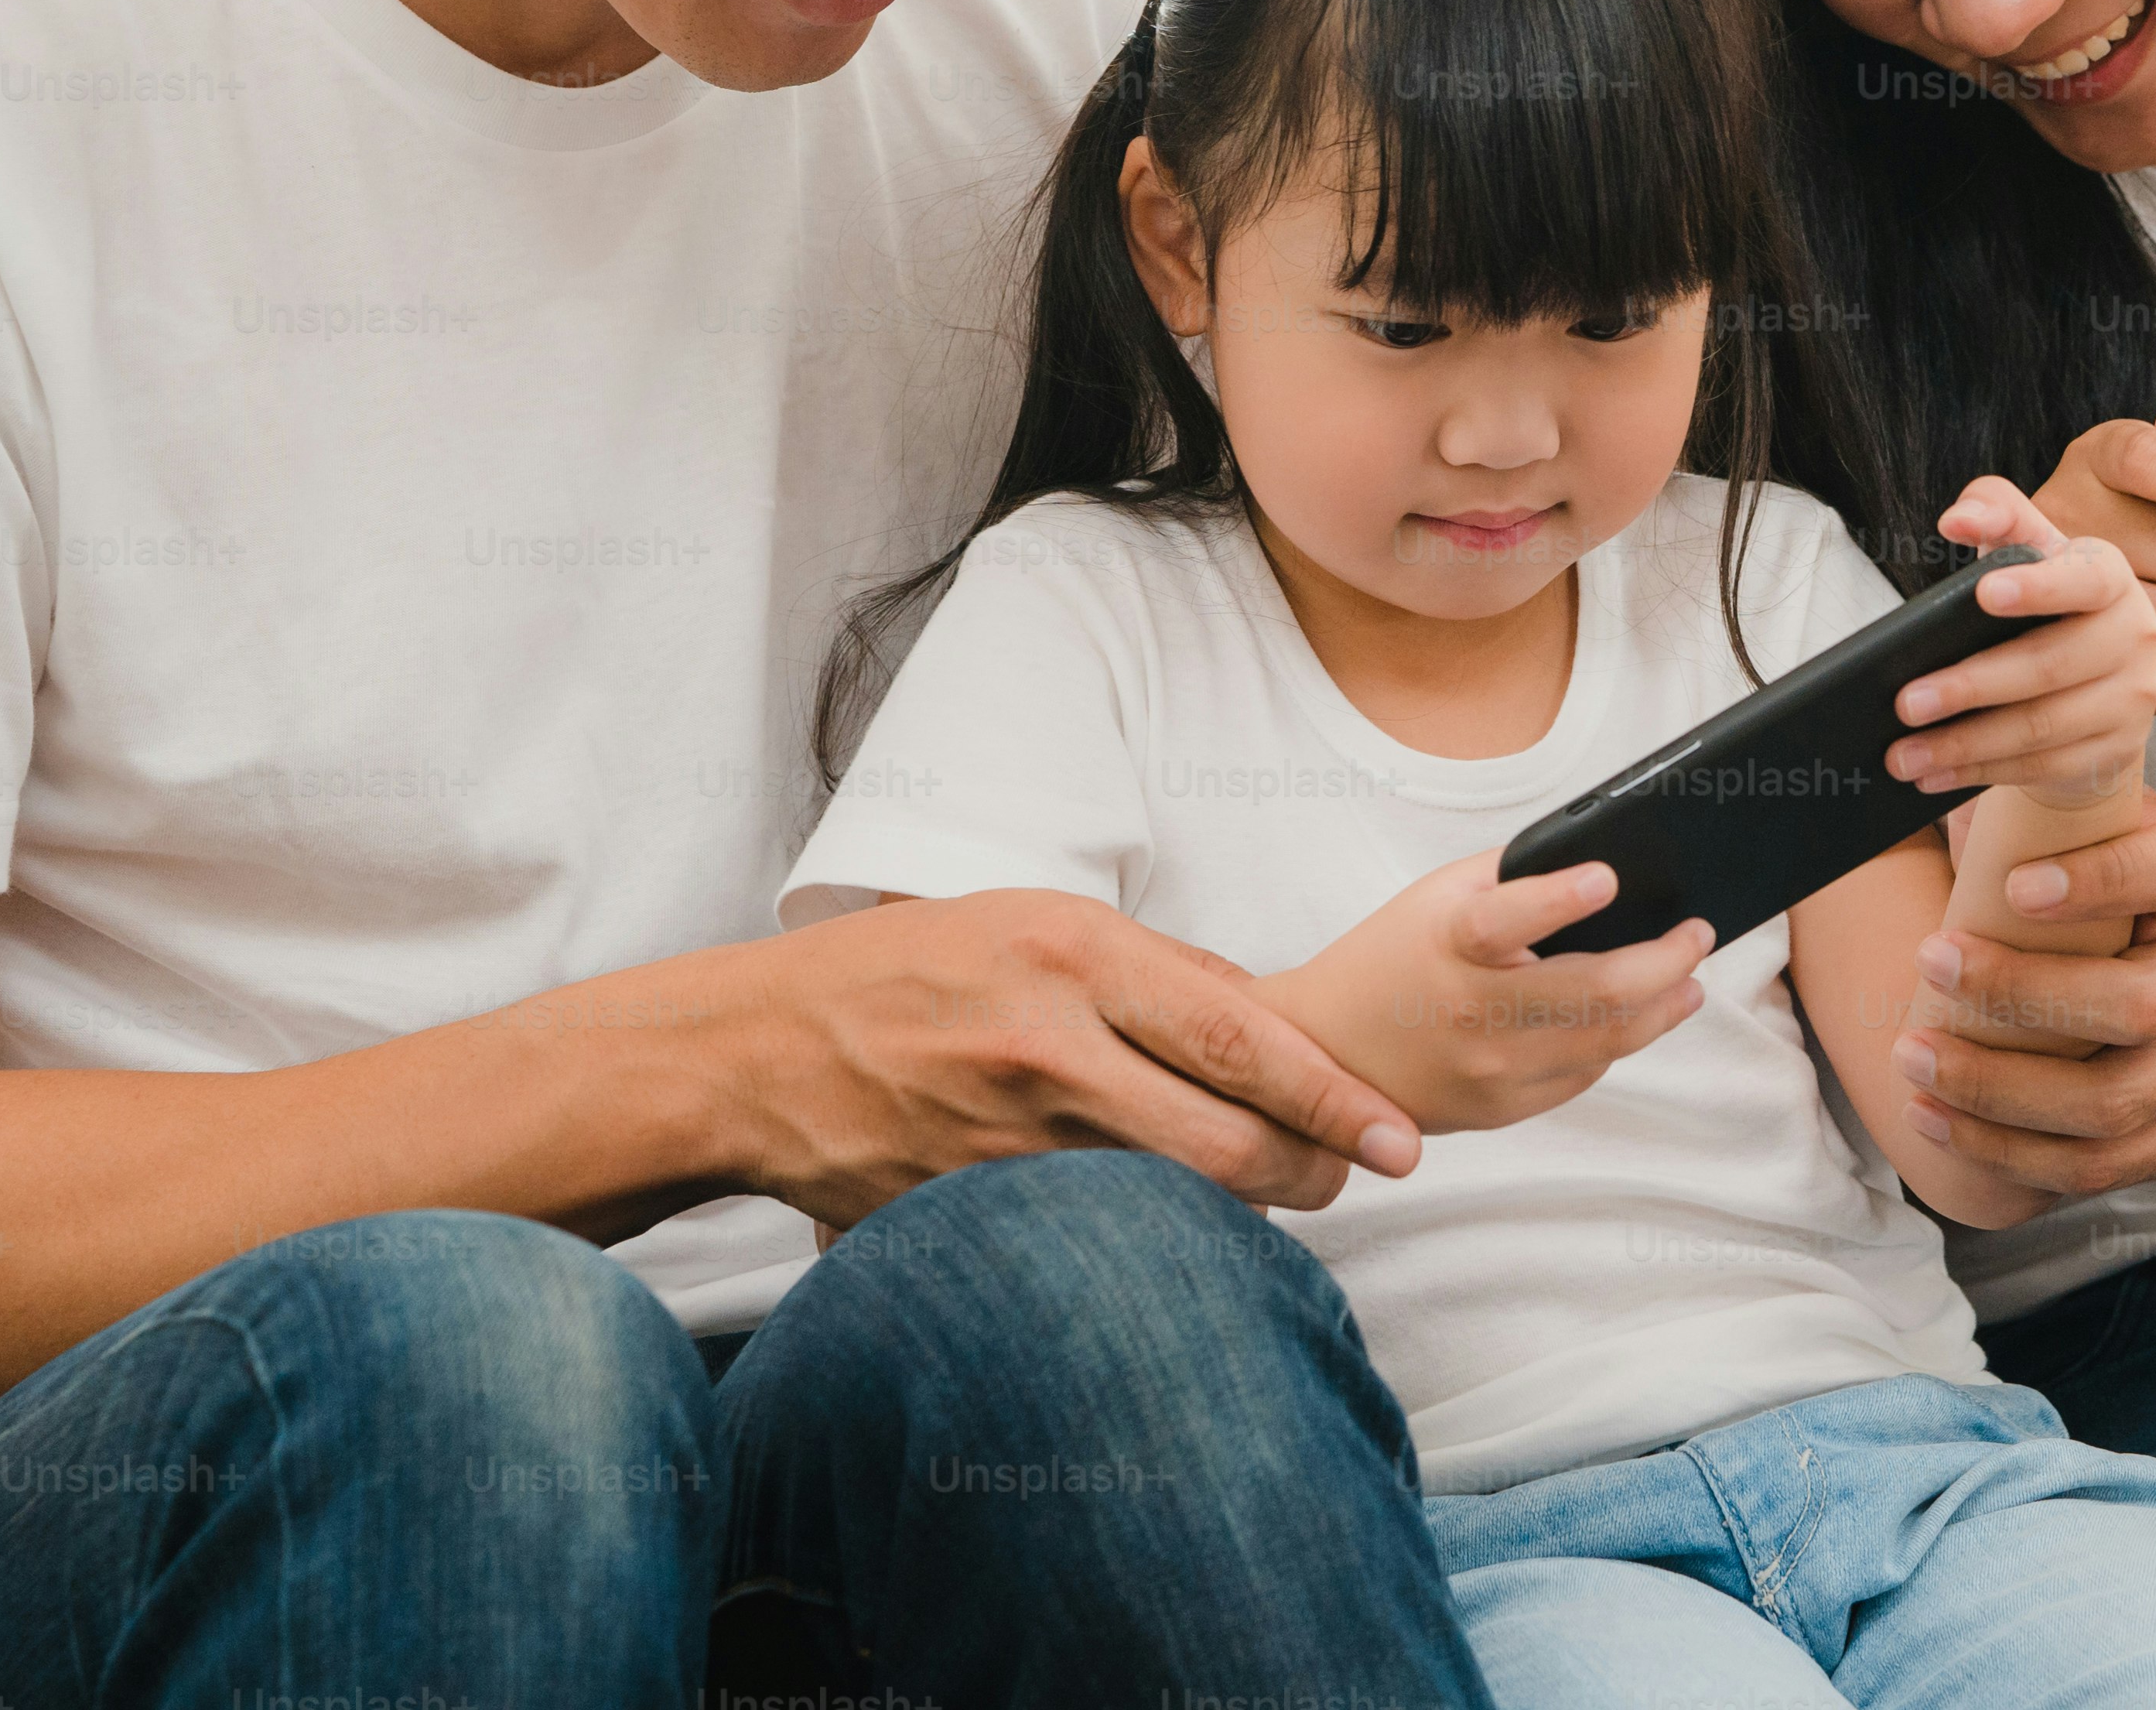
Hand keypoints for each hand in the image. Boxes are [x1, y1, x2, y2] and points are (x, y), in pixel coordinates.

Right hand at [734, 885, 1428, 1227]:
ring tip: (1264, 1183)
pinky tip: (1161, 1217)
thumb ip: (1160, 969)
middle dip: (1312, 1173)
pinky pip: (1098, 1237)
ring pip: (1176, 1203)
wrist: (753, 1053)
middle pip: (1230, 1146)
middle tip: (1349, 1172)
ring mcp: (1007, 1144)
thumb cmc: (909, 968)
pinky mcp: (972, 1213)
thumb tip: (1274, 1019)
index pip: (1244, 1041)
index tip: (1402, 1140)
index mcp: (1075, 956)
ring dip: (1239, 1206)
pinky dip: (1149, 1234)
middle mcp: (1049, 1050)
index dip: (1336, 1099)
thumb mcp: (1037, 918)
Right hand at [1254, 854, 1713, 1137]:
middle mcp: (1473, 1014)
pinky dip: (1617, 1042)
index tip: (1607, 876)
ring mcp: (1490, 1070)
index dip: (1559, 899)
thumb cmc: (1392, 956)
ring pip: (1606, 1042)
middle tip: (1697, 935)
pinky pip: (1584, 1075)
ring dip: (1663, 1008)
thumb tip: (1600, 862)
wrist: (1325, 1054)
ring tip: (1689, 982)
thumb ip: (1513, 876)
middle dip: (1665, 962)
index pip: (1506, 922)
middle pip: (1593, 995)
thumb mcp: (1437, 895)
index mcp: (1450, 946)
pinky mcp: (1502, 1110)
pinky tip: (1636, 1017)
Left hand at [1886, 475, 2155, 803]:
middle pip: (2046, 667)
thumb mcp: (2026, 550)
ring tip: (1901, 753)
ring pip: (2040, 728)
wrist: (2096, 678)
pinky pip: (2042, 767)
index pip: (2081, 580)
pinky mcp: (2117, 750)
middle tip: (1903, 702)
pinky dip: (1981, 772)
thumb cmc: (2044, 601)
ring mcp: (2132, 700)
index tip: (1984, 592)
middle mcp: (2135, 636)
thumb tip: (1957, 519)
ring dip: (1963, 745)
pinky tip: (1932, 775)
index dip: (2037, 587)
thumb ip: (1995, 513)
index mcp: (2110, 577)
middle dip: (1969, 686)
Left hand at [1891, 798, 2155, 1192]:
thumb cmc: (2049, 873)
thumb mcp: (2048, 818)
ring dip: (2000, 1089)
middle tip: (1926, 963)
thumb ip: (2018, 788)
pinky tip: (1930, 1117)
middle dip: (2025, 994)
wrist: (2080, 956)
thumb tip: (1943, 756)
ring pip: (2116, 1102)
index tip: (2012, 886)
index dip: (2106, 880)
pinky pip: (2099, 1164)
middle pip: (2141, 1005)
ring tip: (1910, 1059)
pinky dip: (2006, 1151)